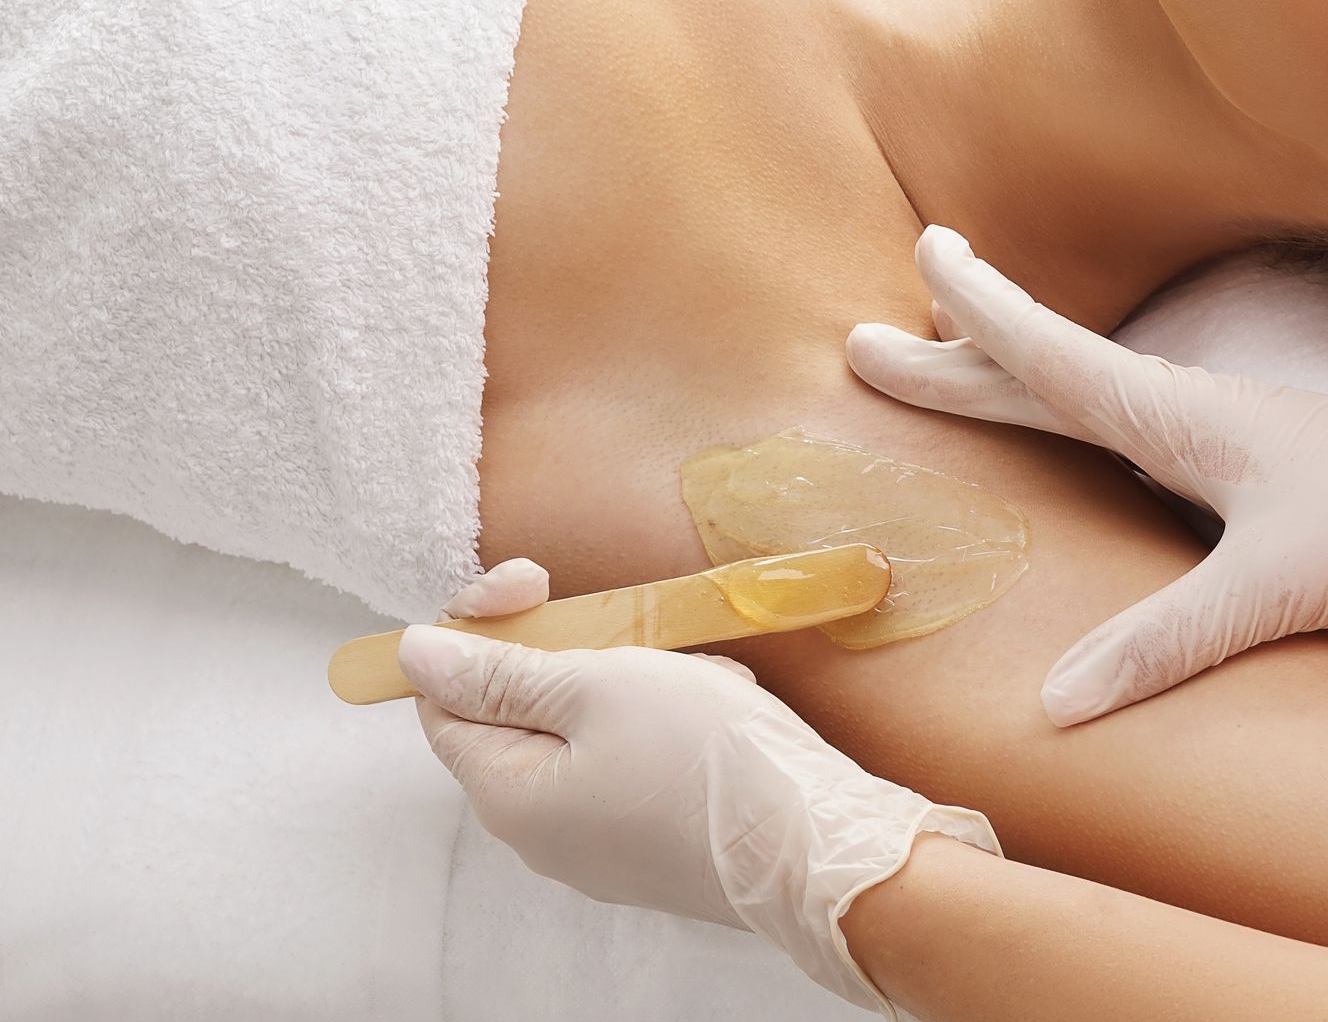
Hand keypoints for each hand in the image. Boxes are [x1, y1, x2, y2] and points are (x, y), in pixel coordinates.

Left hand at [396, 558, 1001, 1016]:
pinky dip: (665, 717)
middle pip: (518, 713)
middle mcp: (542, 832)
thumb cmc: (708, 759)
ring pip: (585, 730)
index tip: (535, 578)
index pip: (443, 700)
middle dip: (571, 649)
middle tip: (628, 624)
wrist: (817, 844)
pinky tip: (715, 705)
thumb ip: (503, 669)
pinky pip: (634, 760)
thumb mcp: (600, 684)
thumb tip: (414, 654)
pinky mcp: (656, 842)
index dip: (476, 627)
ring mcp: (602, 844)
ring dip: (628, 678)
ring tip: (693, 672)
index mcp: (508, 794)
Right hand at [845, 225, 1327, 726]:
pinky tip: (1071, 457)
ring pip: (1084, 403)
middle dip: (959, 355)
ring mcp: (1218, 438)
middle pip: (1047, 374)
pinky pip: (1126, 439)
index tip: (925, 251)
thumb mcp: (1281, 584)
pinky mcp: (1250, 472)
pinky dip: (1071, 432)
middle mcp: (1188, 412)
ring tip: (948, 374)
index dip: (981, 315)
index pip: (1053, 356)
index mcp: (1180, 414)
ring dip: (1011, 385)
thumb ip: (1165, 640)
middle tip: (872, 337)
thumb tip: (1055, 702)